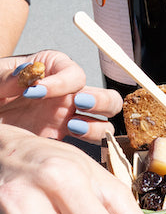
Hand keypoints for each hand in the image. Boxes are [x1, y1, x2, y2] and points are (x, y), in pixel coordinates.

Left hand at [0, 51, 121, 143]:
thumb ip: (7, 76)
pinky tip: (64, 141)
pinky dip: (86, 144)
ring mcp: (71, 116)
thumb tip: (25, 75)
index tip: (35, 91)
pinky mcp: (64, 136)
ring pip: (105, 122)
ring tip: (71, 127)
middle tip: (77, 105)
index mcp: (54, 70)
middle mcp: (70, 93)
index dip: (61, 82)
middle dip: (99, 102)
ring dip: (96, 127)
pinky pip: (88, 143)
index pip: (74, 74)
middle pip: (108, 98)